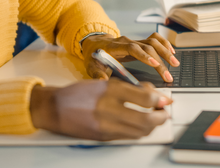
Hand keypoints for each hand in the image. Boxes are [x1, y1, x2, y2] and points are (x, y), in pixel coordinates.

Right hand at [29, 79, 170, 140]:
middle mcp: (109, 109)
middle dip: (161, 117)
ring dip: (152, 126)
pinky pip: (129, 136)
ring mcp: (106, 126)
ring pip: (140, 131)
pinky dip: (139, 131)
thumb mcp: (106, 82)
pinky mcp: (104, 137)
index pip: (145, 97)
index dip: (160, 99)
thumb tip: (153, 93)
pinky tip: (140, 125)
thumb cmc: (78, 94)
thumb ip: (130, 87)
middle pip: (146, 119)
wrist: (54, 109)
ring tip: (154, 118)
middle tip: (164, 112)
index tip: (165, 99)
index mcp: (110, 90)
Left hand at [81, 33, 178, 82]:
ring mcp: (134, 41)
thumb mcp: (91, 66)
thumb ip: (97, 74)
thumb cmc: (94, 56)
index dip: (144, 55)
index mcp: (115, 47)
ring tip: (175, 63)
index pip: (132, 48)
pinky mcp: (139, 42)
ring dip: (165, 51)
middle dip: (160, 60)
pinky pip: (154, 39)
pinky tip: (171, 52)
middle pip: (147, 46)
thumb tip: (103, 81)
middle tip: (168, 75)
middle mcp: (127, 41)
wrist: (95, 44)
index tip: (155, 64)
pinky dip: (164, 44)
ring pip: (153, 42)